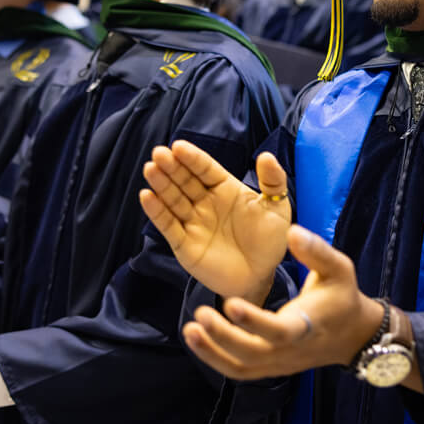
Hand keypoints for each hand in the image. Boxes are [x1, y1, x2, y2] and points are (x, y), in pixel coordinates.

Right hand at [140, 141, 291, 302]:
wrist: (261, 277)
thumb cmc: (270, 241)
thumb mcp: (277, 209)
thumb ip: (273, 181)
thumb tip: (266, 155)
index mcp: (225, 189)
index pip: (205, 169)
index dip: (192, 158)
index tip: (178, 146)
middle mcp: (205, 202)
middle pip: (185, 181)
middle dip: (171, 167)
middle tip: (158, 154)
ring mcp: (193, 222)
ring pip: (173, 199)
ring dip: (161, 185)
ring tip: (150, 169)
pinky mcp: (184, 244)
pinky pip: (168, 225)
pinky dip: (156, 212)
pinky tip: (147, 197)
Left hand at [183, 225, 386, 381]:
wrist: (352, 335)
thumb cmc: (342, 296)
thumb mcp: (339, 268)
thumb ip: (316, 251)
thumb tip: (292, 232)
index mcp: (307, 326)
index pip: (278, 331)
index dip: (253, 321)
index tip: (229, 303)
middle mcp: (290, 350)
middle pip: (253, 354)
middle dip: (223, 337)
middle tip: (200, 314)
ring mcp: (278, 363)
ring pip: (241, 367)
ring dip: (212, 352)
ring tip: (189, 330)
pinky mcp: (270, 367)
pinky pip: (239, 371)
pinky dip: (215, 359)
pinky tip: (197, 340)